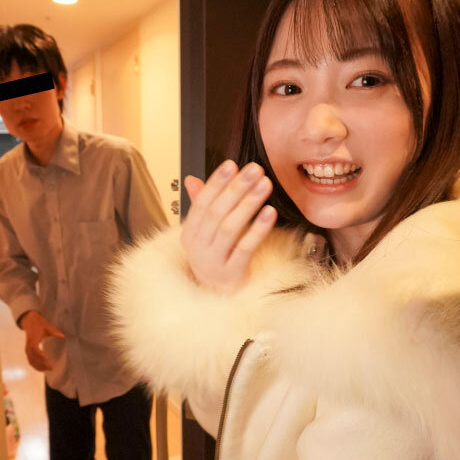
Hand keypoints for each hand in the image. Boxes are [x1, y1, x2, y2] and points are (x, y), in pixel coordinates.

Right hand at [19, 311, 64, 371]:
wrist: (30, 322)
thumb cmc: (40, 325)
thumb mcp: (48, 327)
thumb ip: (55, 332)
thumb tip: (63, 336)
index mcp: (33, 340)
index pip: (35, 349)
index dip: (40, 355)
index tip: (47, 359)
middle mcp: (28, 346)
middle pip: (34, 358)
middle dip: (42, 364)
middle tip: (51, 367)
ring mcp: (27, 350)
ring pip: (31, 361)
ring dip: (39, 367)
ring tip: (48, 369)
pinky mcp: (28, 352)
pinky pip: (30, 361)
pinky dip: (35, 366)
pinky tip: (43, 369)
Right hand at [181, 160, 276, 292]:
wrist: (217, 296)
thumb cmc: (215, 259)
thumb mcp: (205, 234)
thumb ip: (201, 206)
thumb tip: (191, 179)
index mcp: (189, 234)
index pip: (202, 203)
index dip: (216, 183)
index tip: (232, 164)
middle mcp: (197, 247)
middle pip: (216, 213)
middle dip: (236, 188)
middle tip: (255, 169)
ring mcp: (213, 262)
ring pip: (229, 228)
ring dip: (248, 204)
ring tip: (265, 185)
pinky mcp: (231, 273)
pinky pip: (245, 248)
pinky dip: (257, 229)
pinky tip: (269, 213)